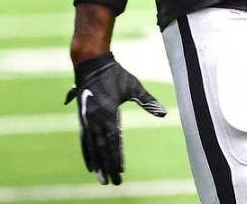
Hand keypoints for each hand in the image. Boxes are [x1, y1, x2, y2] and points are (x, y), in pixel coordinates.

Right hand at [64, 52, 166, 184]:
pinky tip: (90, 165)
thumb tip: (163, 113)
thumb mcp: (133, 85)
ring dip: (97, 164)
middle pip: (102, 148)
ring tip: (101, 179)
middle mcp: (96, 119)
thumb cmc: (115, 74)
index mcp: (108, 112)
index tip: (121, 171)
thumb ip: (147, 101)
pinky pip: (84, 140)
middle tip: (114, 182)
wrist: (91, 63)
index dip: (117, 157)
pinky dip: (87, 154)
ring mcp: (87, 119)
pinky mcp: (82, 119)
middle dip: (108, 166)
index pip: (113, 141)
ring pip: (91, 147)